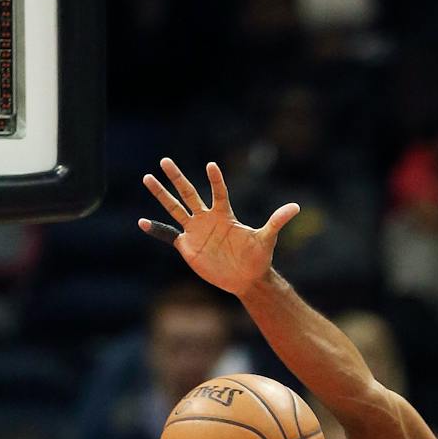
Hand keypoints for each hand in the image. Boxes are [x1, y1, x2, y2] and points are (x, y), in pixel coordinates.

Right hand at [139, 158, 299, 296]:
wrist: (246, 278)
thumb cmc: (257, 258)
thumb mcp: (267, 238)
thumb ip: (277, 221)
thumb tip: (296, 207)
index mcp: (225, 215)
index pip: (219, 193)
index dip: (216, 181)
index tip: (211, 165)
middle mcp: (207, 218)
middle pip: (189, 194)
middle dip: (177, 178)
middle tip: (165, 160)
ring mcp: (195, 230)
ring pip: (174, 208)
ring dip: (161, 194)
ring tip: (147, 178)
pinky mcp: (187, 245)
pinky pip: (168, 234)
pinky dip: (155, 229)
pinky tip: (141, 222)